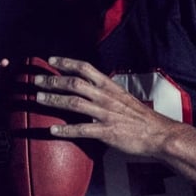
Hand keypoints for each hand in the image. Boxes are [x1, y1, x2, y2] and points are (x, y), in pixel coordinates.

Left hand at [31, 56, 180, 157]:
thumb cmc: (141, 118)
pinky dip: (66, 129)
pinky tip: (52, 130)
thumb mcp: (123, 98)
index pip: (85, 68)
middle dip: (53, 81)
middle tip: (35, 80)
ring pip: (75, 103)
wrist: (160, 134)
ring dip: (54, 100)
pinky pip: (83, 130)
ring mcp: (106, 114)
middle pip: (74, 84)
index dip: (66, 63)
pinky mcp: (107, 132)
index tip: (50, 60)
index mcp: (110, 87)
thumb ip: (105, 93)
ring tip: (38, 99)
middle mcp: (106, 97)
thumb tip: (89, 88)